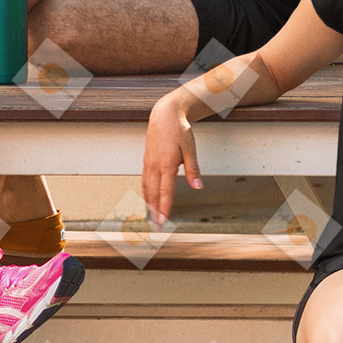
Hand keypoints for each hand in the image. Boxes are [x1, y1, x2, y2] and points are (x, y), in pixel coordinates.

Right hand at [141, 90, 201, 224]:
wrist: (164, 114)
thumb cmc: (179, 130)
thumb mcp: (190, 148)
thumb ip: (193, 169)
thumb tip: (198, 186)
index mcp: (166, 164)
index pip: (165, 191)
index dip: (164, 208)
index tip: (163, 222)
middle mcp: (154, 165)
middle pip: (153, 194)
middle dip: (154, 212)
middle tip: (156, 228)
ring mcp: (148, 163)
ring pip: (146, 188)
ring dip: (148, 205)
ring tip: (150, 218)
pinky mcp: (146, 160)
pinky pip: (144, 180)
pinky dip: (145, 193)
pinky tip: (147, 199)